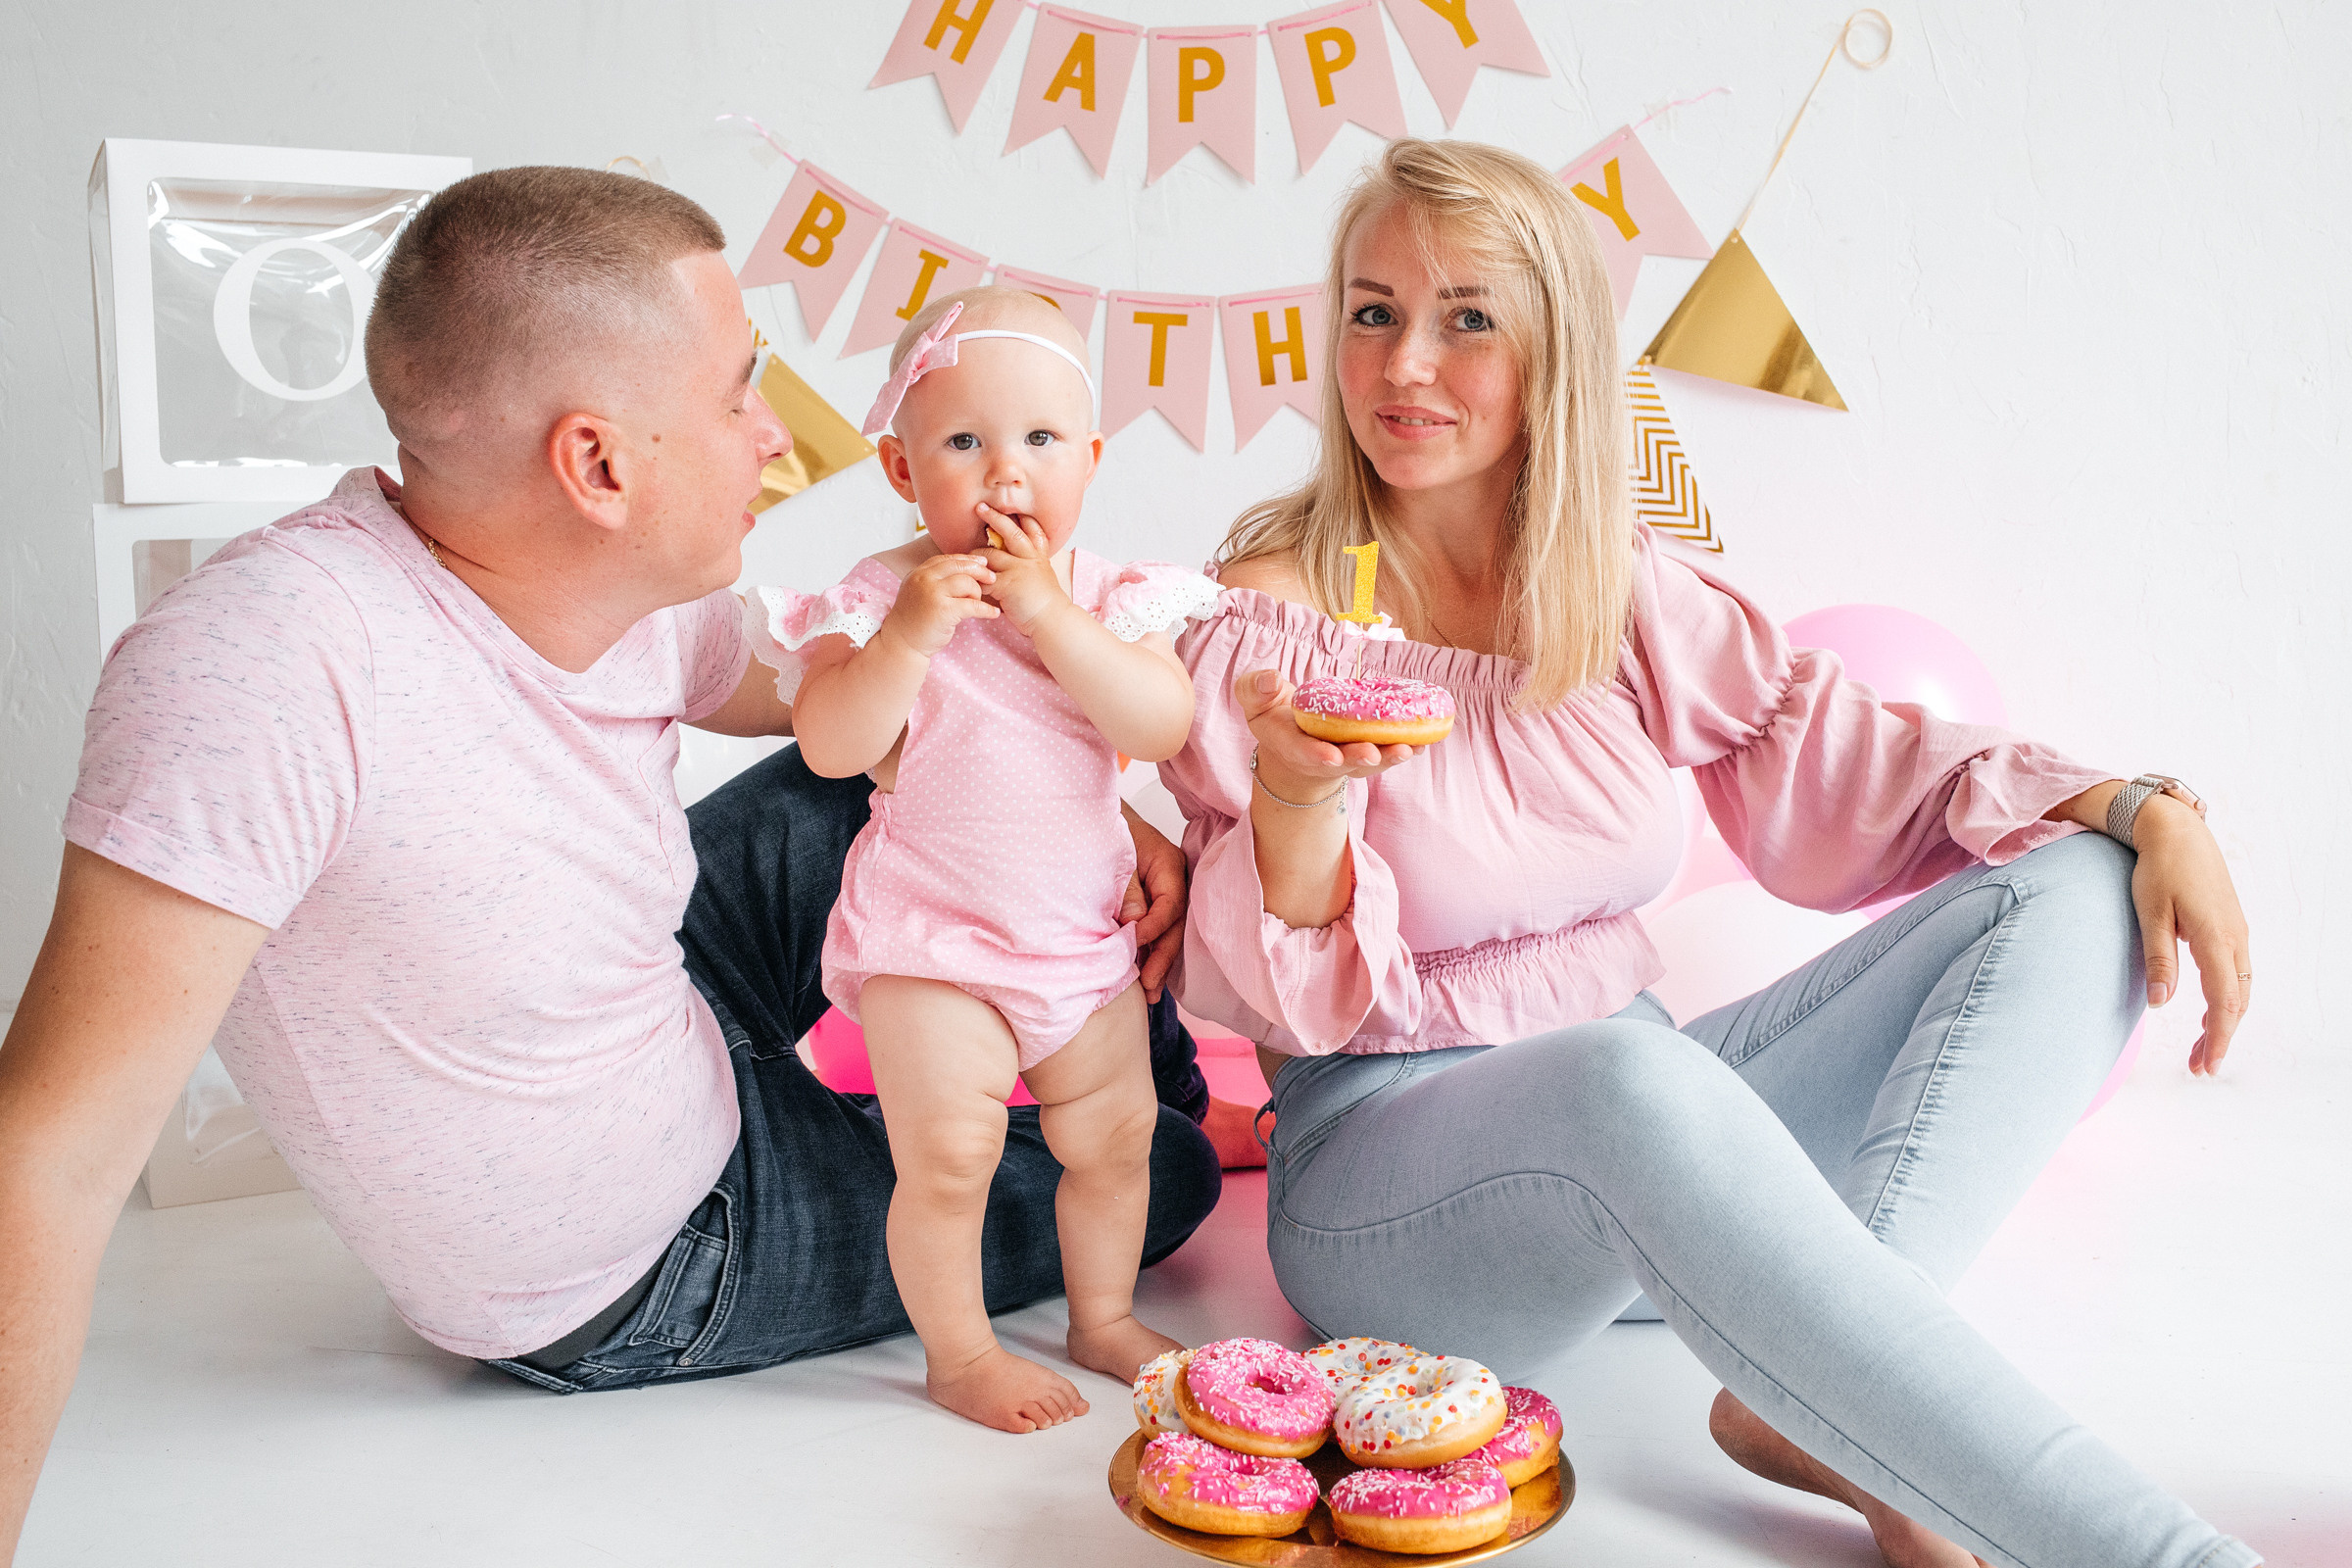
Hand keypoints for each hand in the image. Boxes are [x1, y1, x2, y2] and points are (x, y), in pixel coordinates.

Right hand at [878, 550, 996, 658]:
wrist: (902, 643)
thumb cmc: (914, 621)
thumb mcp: (919, 592)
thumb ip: (934, 580)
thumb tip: (963, 569)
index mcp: (919, 573)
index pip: (947, 559)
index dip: (967, 560)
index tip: (982, 563)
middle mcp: (924, 579)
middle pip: (959, 566)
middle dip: (980, 571)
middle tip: (992, 578)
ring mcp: (933, 594)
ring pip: (967, 583)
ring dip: (978, 593)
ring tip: (978, 603)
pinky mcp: (943, 611)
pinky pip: (972, 605)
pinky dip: (986, 610)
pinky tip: (993, 613)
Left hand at [974, 504, 1069, 634]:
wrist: (1053, 620)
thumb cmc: (1046, 603)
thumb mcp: (1043, 576)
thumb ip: (1031, 564)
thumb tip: (1014, 557)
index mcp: (1039, 555)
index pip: (1032, 528)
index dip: (1021, 517)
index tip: (1010, 506)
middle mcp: (1030, 558)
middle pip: (1011, 531)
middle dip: (994, 517)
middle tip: (980, 507)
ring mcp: (1018, 570)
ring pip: (990, 554)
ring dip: (976, 554)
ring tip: (967, 556)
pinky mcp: (1007, 585)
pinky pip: (984, 578)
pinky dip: (975, 580)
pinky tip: (968, 582)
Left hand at [1119, 805, 1188, 1003]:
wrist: (1095, 823)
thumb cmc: (1105, 834)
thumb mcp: (1115, 857)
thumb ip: (1127, 890)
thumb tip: (1135, 924)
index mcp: (1168, 864)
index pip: (1170, 903)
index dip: (1156, 926)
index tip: (1136, 941)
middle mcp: (1174, 882)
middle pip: (1174, 925)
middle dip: (1162, 957)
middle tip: (1148, 985)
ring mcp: (1166, 896)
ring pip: (1168, 933)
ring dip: (1158, 963)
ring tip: (1149, 994)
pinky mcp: (1154, 907)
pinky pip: (1158, 933)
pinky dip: (1150, 954)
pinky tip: (1146, 979)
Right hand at [1233, 668, 1426, 802]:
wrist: (1292, 738)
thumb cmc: (1273, 713)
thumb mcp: (1254, 699)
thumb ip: (1254, 688)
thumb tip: (1268, 678)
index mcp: (1289, 744)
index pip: (1301, 752)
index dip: (1316, 755)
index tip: (1330, 756)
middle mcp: (1320, 758)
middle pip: (1341, 763)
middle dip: (1358, 758)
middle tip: (1373, 753)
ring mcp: (1345, 758)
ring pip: (1369, 763)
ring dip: (1389, 758)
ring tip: (1409, 749)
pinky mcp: (1366, 752)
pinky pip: (1387, 753)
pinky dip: (1406, 747)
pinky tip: (1425, 740)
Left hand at [2130, 795, 2251, 1073]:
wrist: (2177, 832)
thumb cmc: (2158, 870)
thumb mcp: (2150, 913)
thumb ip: (2158, 958)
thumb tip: (2161, 1003)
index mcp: (2215, 938)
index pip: (2224, 1001)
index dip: (2218, 1037)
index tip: (2207, 1065)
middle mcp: (2234, 938)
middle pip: (2237, 1001)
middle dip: (2222, 1037)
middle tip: (2201, 1068)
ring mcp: (2237, 932)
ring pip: (2241, 988)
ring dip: (2226, 1019)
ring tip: (2205, 1048)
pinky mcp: (2231, 926)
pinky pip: (2238, 972)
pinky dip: (2229, 998)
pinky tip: (2213, 1010)